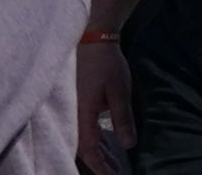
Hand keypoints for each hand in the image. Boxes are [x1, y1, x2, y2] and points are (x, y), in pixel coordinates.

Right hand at [73, 44, 133, 174]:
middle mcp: (73, 118)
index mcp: (82, 117)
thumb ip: (122, 119)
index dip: (102, 167)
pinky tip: (108, 145)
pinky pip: (84, 130)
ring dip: (100, 154)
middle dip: (102, 164)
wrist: (92, 40)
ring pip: (84, 141)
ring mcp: (73, 111)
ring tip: (115, 165)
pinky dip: (96, 141)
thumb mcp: (119, 92)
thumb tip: (128, 146)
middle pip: (85, 150)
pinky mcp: (77, 105)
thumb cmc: (106, 65)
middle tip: (117, 174)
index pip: (90, 152)